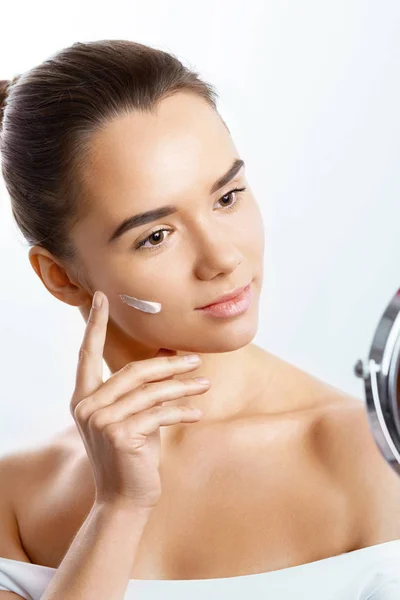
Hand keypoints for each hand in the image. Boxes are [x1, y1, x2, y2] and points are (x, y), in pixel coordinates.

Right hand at [70, 291, 210, 509]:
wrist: (125, 498)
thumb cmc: (131, 453)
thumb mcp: (132, 416)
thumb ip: (140, 389)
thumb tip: (169, 355)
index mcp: (83, 397)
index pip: (87, 354)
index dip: (95, 324)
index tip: (102, 297)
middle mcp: (85, 406)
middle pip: (133, 372)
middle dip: (168, 365)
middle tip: (196, 360)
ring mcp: (100, 420)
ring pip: (150, 391)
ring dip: (182, 386)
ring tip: (205, 384)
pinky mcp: (121, 434)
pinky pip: (159, 413)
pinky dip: (181, 410)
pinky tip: (197, 412)